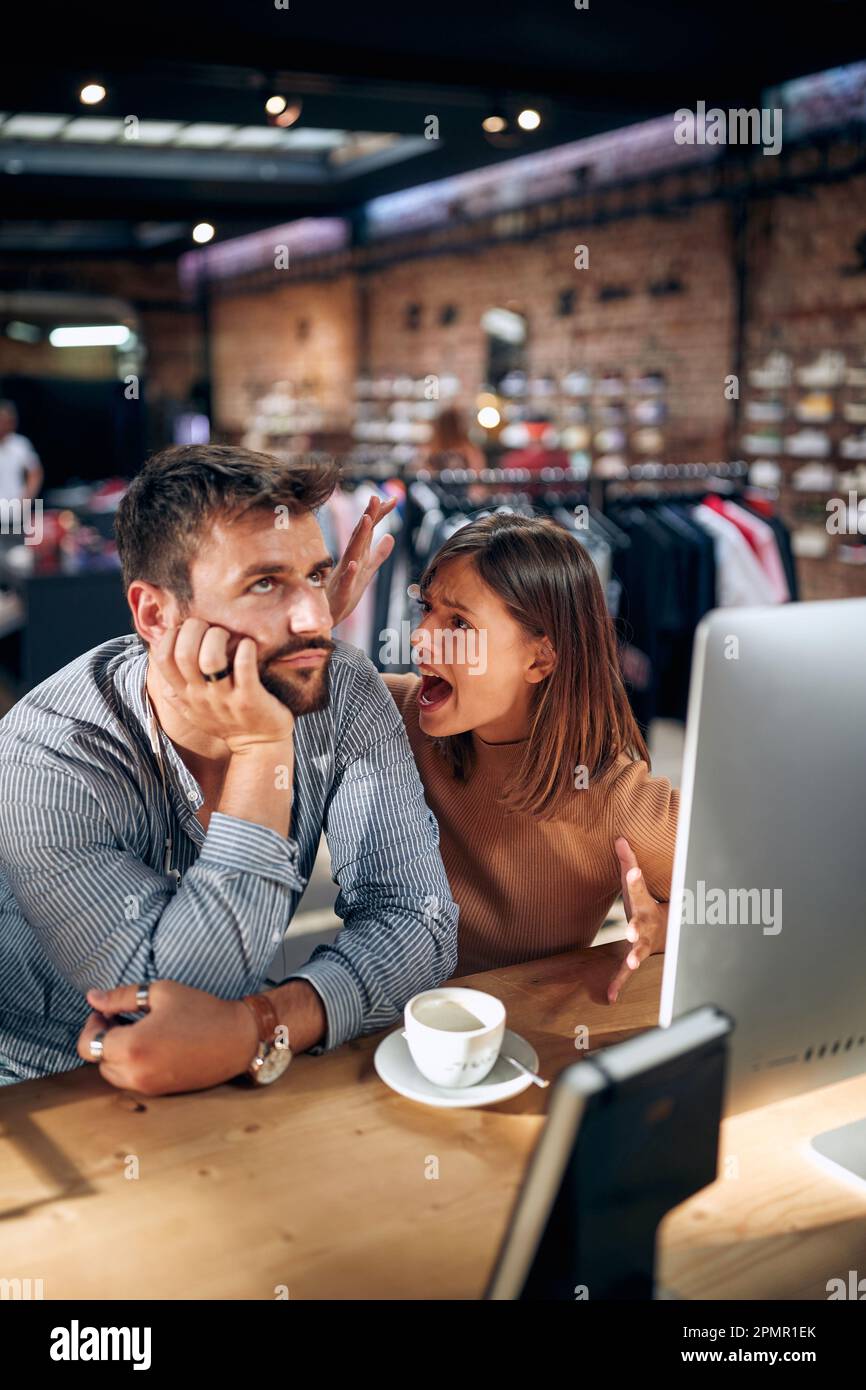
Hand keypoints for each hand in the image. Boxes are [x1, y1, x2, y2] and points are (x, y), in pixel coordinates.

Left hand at [76, 980, 259, 1095]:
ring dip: (116, 1053)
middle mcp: (136, 1072)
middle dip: (104, 1038)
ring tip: (137, 1031)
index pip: (88, 1045)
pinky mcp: (160, 1093)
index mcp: (132, 1046)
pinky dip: (132, 1064)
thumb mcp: (160, 992)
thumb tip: (93, 997)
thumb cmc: (201, 1010)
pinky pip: (132, 1080)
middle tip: (121, 1017)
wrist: (237, 1039)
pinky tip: (151, 1045)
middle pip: (98, 1061)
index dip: (92, 1025)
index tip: (106, 1011)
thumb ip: (121, 996)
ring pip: (113, 1074)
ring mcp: (148, 1086)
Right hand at [151, 618, 294, 753]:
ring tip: (228, 635)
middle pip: (183, 653)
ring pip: (211, 659)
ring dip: (218, 637)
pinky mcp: (250, 699)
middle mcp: (200, 696)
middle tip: (210, 627)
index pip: (162, 658)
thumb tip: (160, 662)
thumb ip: (174, 690)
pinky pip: (244, 667)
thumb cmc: (227, 721)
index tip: (188, 631)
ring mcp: (225, 698)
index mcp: (185, 694)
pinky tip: (248, 645)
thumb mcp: (192, 709)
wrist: (258, 746)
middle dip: (195, 629)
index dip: (171, 635)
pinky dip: (245, 649)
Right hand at [326, 495, 396, 626]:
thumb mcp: (367, 571)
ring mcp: (344, 574)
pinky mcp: (341, 591)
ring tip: (366, 519)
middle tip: (375, 497)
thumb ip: (379, 554)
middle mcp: (350, 560)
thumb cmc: (345, 592)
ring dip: (359, 536)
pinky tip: (354, 564)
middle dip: (368, 516)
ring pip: (352, 552)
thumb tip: (390, 536)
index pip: (370, 530)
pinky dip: (350, 572)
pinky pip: (346, 580)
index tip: (393, 499)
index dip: (380, 515)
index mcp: (358, 555)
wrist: (328, 616)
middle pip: (360, 535)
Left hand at [607, 837, 667, 1003]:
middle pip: (641, 924)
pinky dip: (618, 985)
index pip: (638, 889)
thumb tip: (618, 838)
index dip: (635, 880)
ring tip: (630, 963)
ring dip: (635, 957)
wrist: (666, 933)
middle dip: (638, 927)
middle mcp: (646, 925)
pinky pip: (624, 973)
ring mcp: (642, 944)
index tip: (632, 872)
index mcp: (643, 904)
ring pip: (640, 951)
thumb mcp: (635, 883)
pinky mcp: (634, 959)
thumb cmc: (644, 905)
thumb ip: (627, 862)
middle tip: (632, 930)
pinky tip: (610, 997)